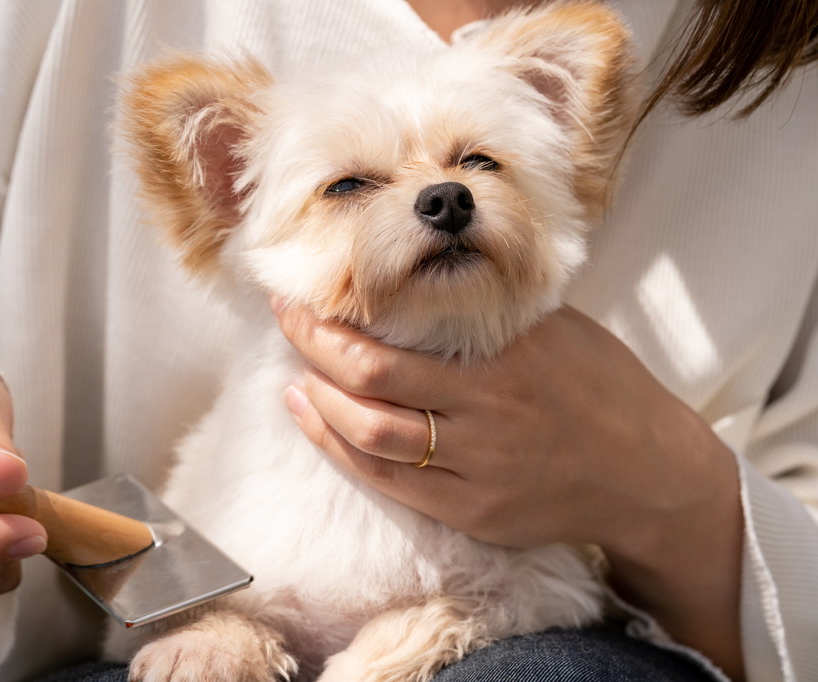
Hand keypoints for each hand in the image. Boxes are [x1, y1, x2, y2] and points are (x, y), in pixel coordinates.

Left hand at [274, 300, 743, 676]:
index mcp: (502, 360)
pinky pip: (391, 484)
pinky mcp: (473, 512)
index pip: (388, 343)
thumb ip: (487, 309)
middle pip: (368, 385)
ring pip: (369, 440)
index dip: (329, 324)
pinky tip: (324, 426)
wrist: (648, 472)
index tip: (299, 300)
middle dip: (312, 351)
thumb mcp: (554, 328)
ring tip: (296, 383)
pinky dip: (346, 452)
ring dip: (319, 408)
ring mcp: (477, 471)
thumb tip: (418, 278)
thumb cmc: (603, 387)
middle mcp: (485, 416)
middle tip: (289, 325)